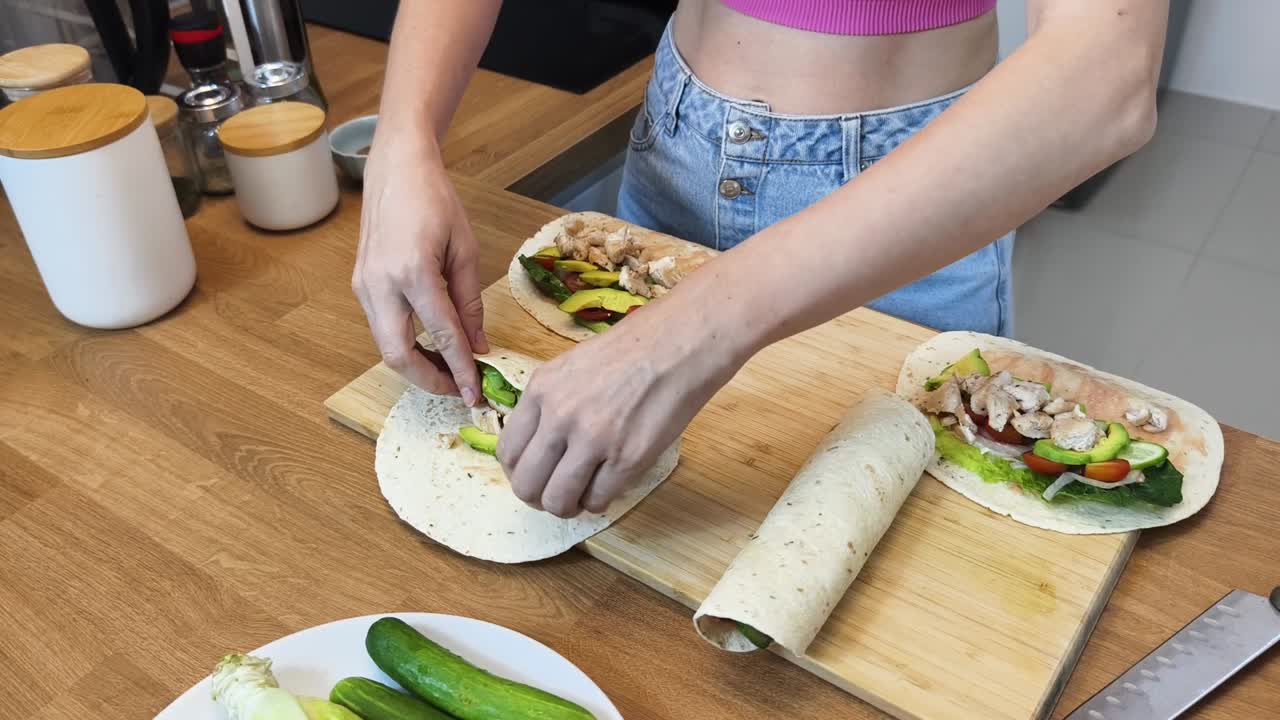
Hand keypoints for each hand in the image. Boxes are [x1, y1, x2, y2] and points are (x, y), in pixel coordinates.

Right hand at [352, 129, 487, 403]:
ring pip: (386, 346)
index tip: (475, 396)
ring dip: (417, 365)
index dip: (460, 370)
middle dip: (429, 381)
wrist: (396, 169)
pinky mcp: (360, 285)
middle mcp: (381, 283)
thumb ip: (470, 303)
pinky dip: (405, 345)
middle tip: (460, 390)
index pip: (441, 335)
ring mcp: (364, 285)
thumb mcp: (466, 250)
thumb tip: (478, 347)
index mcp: (413, 271)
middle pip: (398, 355)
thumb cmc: (436, 200)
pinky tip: (430, 346)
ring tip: (450, 370)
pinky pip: (382, 327)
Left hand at [496, 300, 741, 517]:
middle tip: (555, 494)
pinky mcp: (627, 459)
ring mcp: (593, 440)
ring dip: (567, 506)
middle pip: (527, 484)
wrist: (680, 343)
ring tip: (581, 497)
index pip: (508, 452)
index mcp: (542, 390)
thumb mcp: (572, 365)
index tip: (534, 475)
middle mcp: (560, 417)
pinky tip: (608, 487)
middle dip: (538, 497)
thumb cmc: (633, 348)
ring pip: (559, 500)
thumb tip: (540, 444)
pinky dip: (599, 501)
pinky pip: (598, 500)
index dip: (519, 472)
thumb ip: (550, 402)